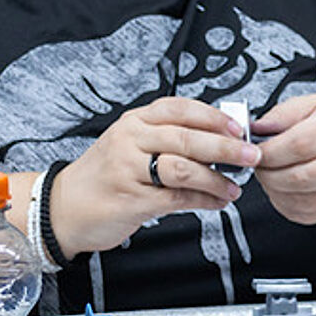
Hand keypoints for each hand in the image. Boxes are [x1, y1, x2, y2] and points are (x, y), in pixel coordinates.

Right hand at [49, 97, 260, 254]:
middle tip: (250, 156)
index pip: (180, 109)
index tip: (239, 129)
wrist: (64, 206)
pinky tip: (216, 202)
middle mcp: (131, 139)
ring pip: (183, 168)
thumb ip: (168, 138)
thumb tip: (220, 139)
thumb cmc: (105, 175)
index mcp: (135, 121)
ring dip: (216, 179)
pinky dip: (203, 201)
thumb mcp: (131, 143)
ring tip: (233, 188)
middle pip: (187, 138)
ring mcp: (129, 169)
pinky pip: (176, 198)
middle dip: (226, 148)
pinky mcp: (131, 199)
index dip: (214, 118)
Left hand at [251, 95, 315, 224]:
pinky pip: (306, 214)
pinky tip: (281, 190)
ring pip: (302, 200)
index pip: (300, 144)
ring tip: (268, 176)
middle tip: (257, 165)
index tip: (254, 151)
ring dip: (274, 191)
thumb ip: (283, 114)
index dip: (270, 151)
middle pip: (300, 176)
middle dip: (268, 174)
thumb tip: (255, 129)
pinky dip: (285, 204)